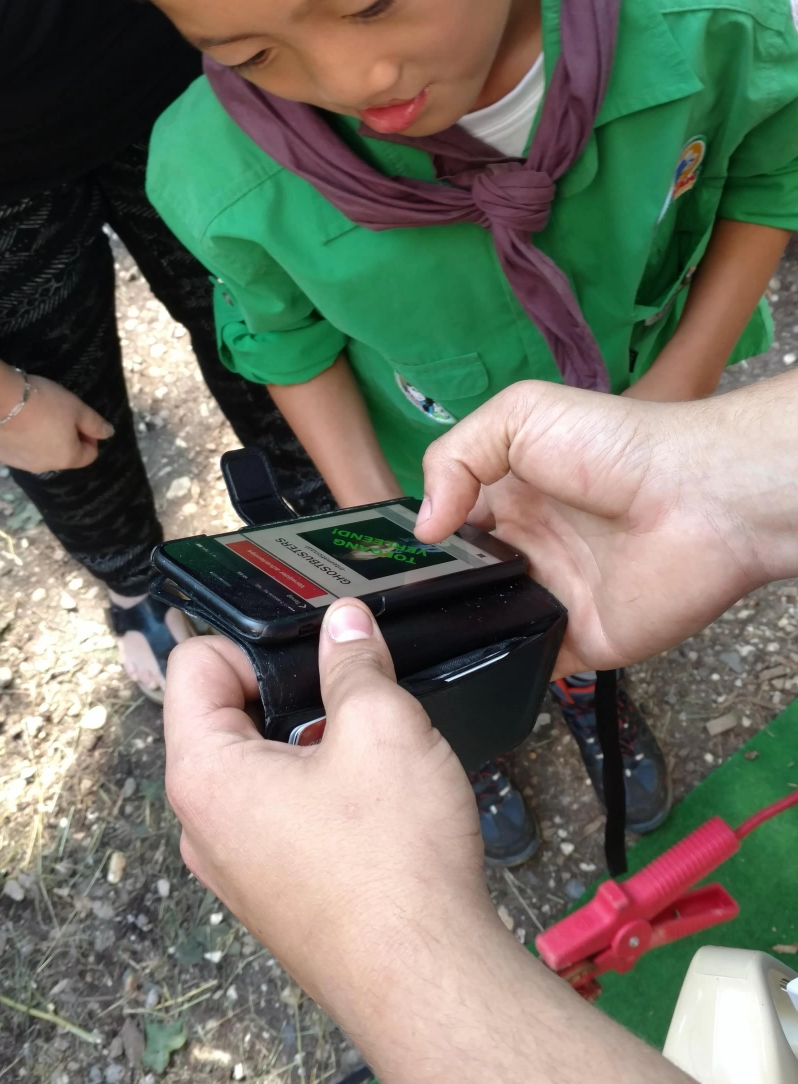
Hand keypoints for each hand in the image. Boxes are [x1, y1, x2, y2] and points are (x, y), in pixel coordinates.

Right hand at [0, 375, 113, 472]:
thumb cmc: (43, 402)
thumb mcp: (76, 408)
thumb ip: (95, 424)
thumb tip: (109, 434)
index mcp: (67, 458)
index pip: (89, 455)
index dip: (89, 436)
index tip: (80, 418)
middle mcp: (44, 467)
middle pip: (63, 455)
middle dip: (65, 438)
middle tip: (56, 413)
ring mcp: (19, 464)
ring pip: (38, 453)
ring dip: (42, 439)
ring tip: (33, 415)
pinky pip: (17, 449)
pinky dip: (20, 439)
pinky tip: (14, 420)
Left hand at [164, 601, 487, 1024]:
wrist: (428, 981)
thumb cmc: (393, 865)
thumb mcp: (382, 727)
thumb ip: (355, 662)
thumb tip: (344, 623)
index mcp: (203, 775)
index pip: (193, 664)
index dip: (255, 644)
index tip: (311, 659)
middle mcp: (202, 825)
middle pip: (224, 717)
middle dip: (288, 697)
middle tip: (351, 705)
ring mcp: (235, 868)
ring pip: (258, 771)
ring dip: (309, 749)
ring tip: (370, 759)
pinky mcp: (274, 896)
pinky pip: (280, 820)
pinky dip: (320, 798)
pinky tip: (374, 810)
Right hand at [416, 380, 779, 674]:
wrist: (698, 499)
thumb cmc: (617, 447)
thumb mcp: (519, 415)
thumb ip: (453, 457)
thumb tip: (424, 527)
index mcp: (512, 495)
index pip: (450, 523)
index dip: (420, 538)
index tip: (386, 557)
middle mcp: (529, 547)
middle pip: (462, 579)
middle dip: (430, 591)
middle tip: (395, 602)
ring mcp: (552, 597)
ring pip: (486, 626)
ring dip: (457, 631)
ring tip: (420, 636)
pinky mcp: (578, 643)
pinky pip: (527, 666)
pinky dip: (500, 668)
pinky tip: (469, 663)